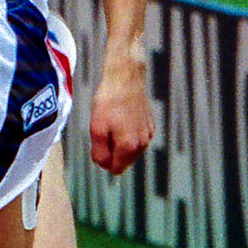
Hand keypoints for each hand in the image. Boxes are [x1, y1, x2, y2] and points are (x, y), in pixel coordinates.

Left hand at [88, 41, 154, 176]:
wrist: (125, 78)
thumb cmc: (109, 101)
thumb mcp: (96, 129)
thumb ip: (99, 153)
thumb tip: (104, 165)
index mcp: (129, 147)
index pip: (115, 169)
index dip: (104, 160)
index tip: (98, 144)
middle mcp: (142, 143)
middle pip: (124, 161)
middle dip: (113, 151)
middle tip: (105, 130)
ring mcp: (149, 134)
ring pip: (131, 150)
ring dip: (120, 142)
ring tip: (114, 122)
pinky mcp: (151, 124)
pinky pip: (137, 137)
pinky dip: (129, 132)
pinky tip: (123, 117)